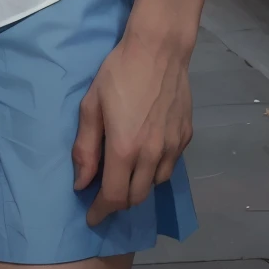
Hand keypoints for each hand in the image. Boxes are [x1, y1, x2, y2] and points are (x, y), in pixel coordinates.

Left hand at [72, 27, 192, 225]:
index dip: (101, 212)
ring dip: (138, 187)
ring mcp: (173, 147)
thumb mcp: (91, 106)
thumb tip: (82, 183)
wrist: (159, 50)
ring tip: (124, 174)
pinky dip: (155, 169)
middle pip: (137, 197)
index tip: (92, 218)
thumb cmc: (118, 73)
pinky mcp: (186, 136)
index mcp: (125, 149)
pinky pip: (170, 165)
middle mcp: (153, 155)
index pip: (114, 197)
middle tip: (104, 195)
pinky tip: (146, 155)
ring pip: (155, 184)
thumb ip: (85, 148)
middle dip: (119, 202)